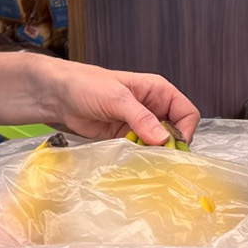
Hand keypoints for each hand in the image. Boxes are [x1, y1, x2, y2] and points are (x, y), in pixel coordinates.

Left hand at [39, 61, 199, 145]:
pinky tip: (130, 162)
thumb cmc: (89, 85)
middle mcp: (153, 108)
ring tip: (141, 161)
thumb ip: (141, 118)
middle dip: (169, 146)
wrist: (60, 95)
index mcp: (158, 92)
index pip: (187, 113)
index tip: (172, 147)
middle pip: (175, 132)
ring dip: (152, 154)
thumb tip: (164, 139)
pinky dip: (139, 158)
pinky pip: (141, 151)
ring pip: (158, 144)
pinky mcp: (126, 137)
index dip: (185, 130)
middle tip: (156, 159)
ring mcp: (140, 124)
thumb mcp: (117, 98)